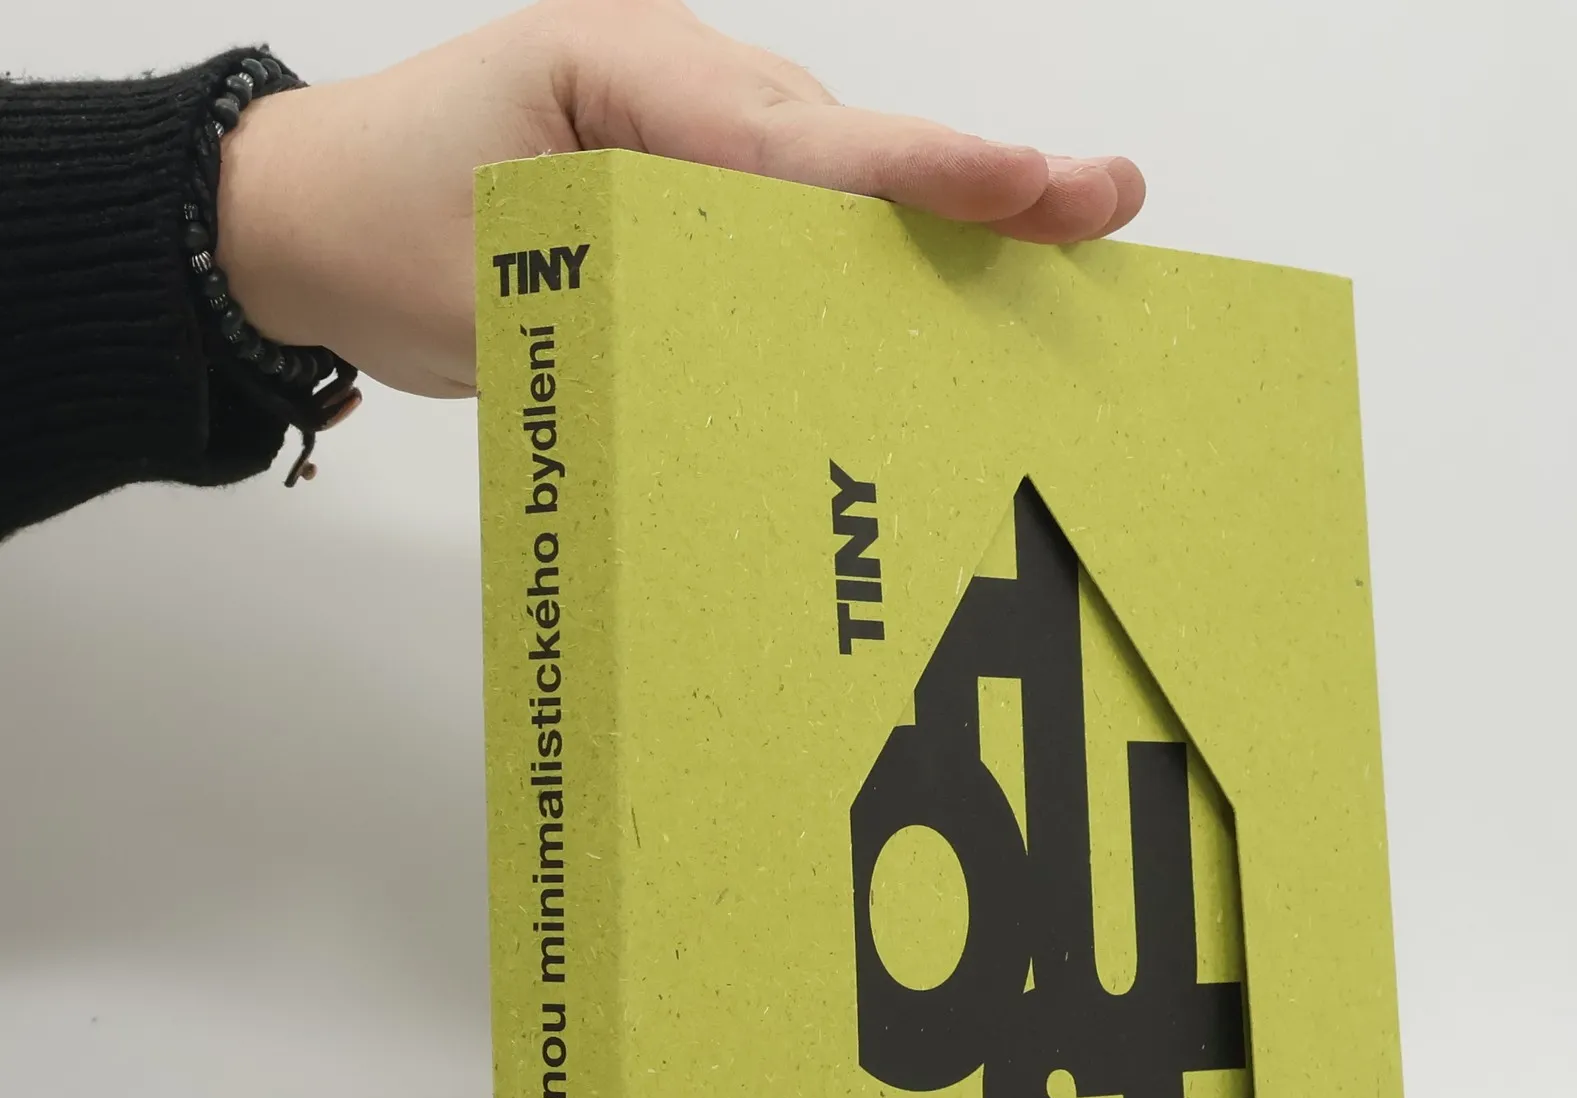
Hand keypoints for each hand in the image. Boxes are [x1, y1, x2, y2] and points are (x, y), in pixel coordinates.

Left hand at [217, 0, 1147, 397]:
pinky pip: (802, 219)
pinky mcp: (693, 194)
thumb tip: (755, 367)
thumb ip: (621, 304)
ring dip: (942, 221)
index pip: (791, 139)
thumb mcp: (484, 276)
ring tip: (1068, 236)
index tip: (1021, 186)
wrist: (303, 223)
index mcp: (626, 74)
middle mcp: (679, 92)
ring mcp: (692, 138)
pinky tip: (957, 290)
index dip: (914, 173)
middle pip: (848, 148)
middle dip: (973, 181)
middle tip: (1096, 202)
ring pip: (839, 182)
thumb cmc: (376, 222)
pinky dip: (877, 256)